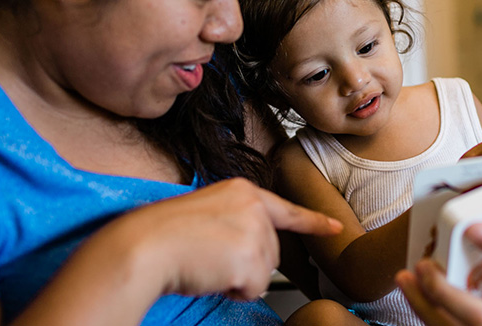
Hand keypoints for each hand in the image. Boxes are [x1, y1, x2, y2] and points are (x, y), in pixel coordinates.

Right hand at [101, 178, 341, 300]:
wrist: (145, 245)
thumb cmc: (164, 233)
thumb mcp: (207, 214)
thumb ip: (236, 223)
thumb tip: (250, 251)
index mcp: (242, 191)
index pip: (285, 209)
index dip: (313, 222)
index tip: (336, 227)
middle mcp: (254, 206)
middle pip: (271, 251)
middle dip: (245, 263)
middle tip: (210, 255)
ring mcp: (255, 230)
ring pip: (263, 271)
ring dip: (237, 276)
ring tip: (207, 261)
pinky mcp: (251, 256)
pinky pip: (253, 287)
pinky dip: (233, 289)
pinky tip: (211, 272)